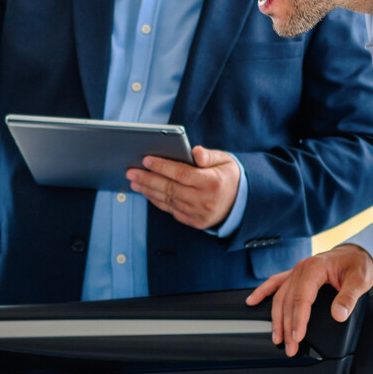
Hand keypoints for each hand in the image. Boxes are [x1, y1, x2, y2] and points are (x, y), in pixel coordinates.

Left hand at [127, 146, 241, 229]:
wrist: (241, 203)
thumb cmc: (228, 176)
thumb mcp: (225, 160)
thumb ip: (208, 155)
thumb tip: (194, 151)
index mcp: (212, 183)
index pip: (182, 174)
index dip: (162, 166)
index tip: (146, 160)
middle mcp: (204, 200)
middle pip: (170, 189)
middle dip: (148, 179)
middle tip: (131, 172)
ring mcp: (199, 213)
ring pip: (168, 201)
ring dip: (148, 191)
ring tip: (134, 182)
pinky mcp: (194, 222)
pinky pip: (171, 210)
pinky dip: (157, 201)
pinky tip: (147, 192)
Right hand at [245, 243, 372, 356]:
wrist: (358, 254)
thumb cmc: (358, 264)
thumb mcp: (360, 280)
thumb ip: (349, 298)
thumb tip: (338, 314)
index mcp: (315, 268)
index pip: (301, 298)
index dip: (298, 320)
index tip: (297, 337)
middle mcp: (302, 268)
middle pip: (288, 301)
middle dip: (287, 326)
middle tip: (289, 346)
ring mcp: (297, 271)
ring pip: (280, 297)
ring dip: (276, 319)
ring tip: (277, 338)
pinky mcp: (296, 275)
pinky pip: (275, 283)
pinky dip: (263, 292)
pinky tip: (252, 301)